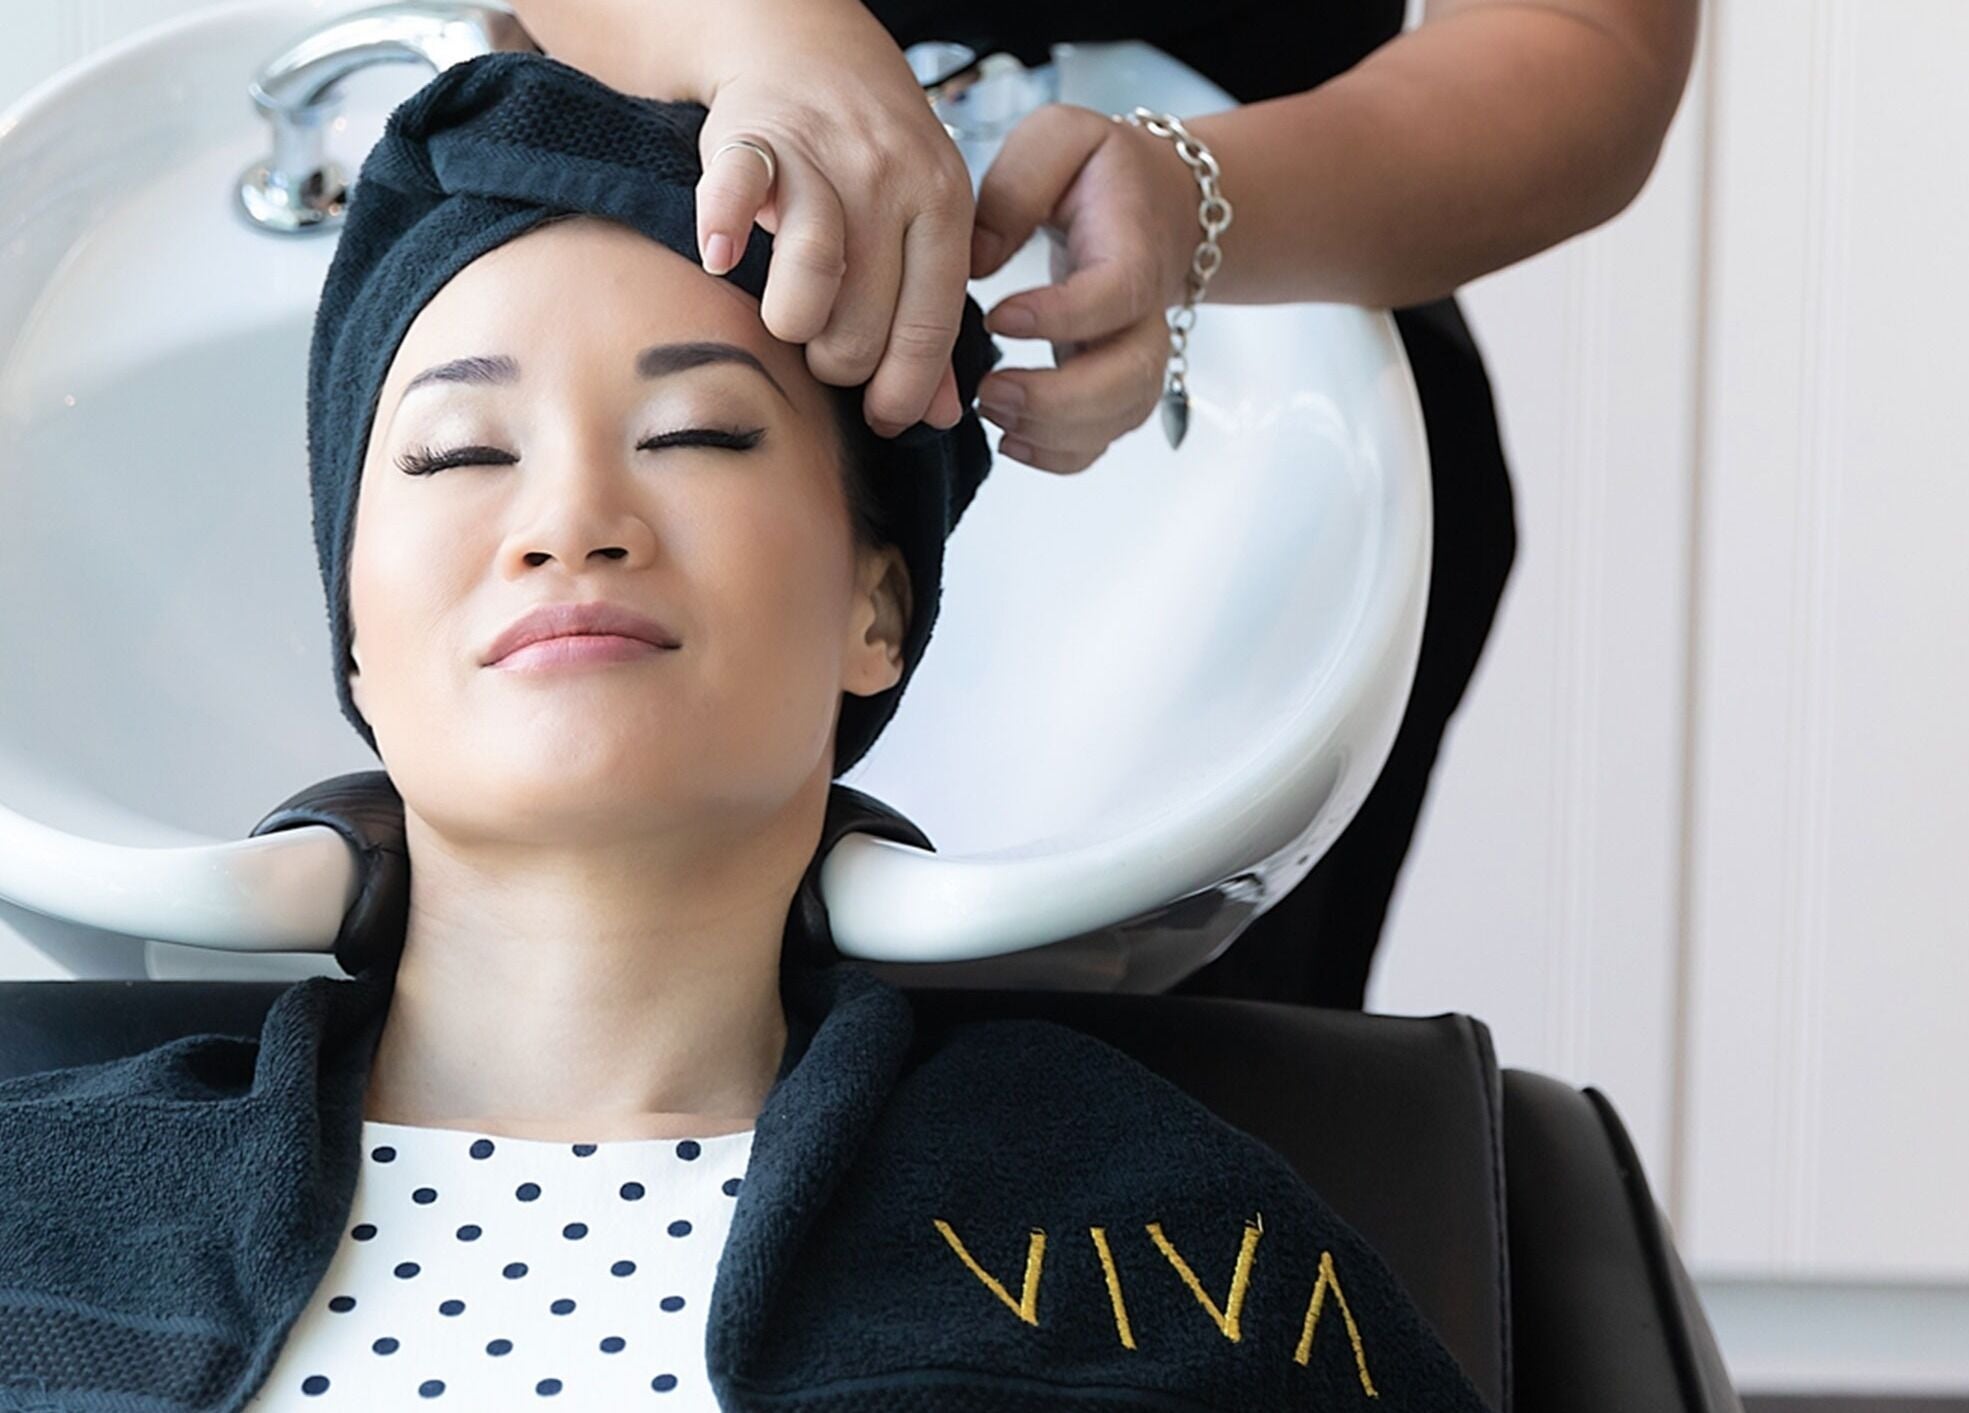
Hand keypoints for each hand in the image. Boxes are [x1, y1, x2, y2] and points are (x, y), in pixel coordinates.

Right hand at [693, 4, 975, 436]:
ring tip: (791, 321)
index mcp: (944, 205)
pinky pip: (735, 194)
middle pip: (864, 321)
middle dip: (840, 362)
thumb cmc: (872, 154)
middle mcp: (890, 179)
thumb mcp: (926, 223)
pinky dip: (721, 231)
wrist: (807, 45)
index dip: (904, 390)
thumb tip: (943, 416)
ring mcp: (822, 156)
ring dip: (793, 323)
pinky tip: (719, 257)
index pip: (930, 327)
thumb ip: (934, 319)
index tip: (883, 419)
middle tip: (826, 352)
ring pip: (811, 275)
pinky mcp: (754, 137)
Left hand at [968, 104, 1201, 473]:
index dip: (1061, 316)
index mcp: (1135, 246)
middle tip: (989, 392)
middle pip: (1132, 376)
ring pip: (1121, 417)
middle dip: (1059, 400)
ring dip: (1055, 433)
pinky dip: (1060, 456)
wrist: (1154, 203)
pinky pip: (1103, 440)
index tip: (998, 317)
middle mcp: (1146, 312)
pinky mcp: (1115, 385)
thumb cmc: (1100, 172)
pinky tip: (1010, 442)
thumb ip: (1018, 186)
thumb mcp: (1060, 141)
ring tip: (991, 413)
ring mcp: (1135, 356)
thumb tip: (976, 258)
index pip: (1115, 294)